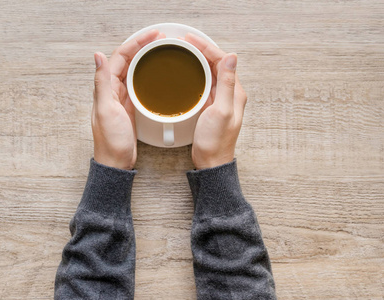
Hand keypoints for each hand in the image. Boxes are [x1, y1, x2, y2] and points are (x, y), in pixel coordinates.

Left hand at [92, 30, 163, 169]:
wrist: (116, 162)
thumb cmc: (110, 140)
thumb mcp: (106, 109)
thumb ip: (102, 82)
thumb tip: (97, 56)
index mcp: (106, 87)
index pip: (120, 57)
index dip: (135, 43)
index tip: (151, 36)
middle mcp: (112, 90)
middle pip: (128, 61)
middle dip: (142, 47)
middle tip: (159, 40)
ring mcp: (122, 99)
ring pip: (134, 72)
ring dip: (145, 60)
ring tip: (159, 51)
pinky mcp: (130, 107)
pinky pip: (138, 86)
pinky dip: (147, 77)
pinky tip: (155, 76)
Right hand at [185, 33, 247, 168]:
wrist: (211, 161)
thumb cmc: (216, 141)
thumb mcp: (221, 111)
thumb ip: (228, 84)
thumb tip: (232, 57)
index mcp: (235, 92)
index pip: (223, 61)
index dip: (207, 48)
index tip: (191, 40)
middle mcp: (230, 94)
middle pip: (217, 64)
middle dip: (201, 50)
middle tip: (185, 42)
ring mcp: (220, 100)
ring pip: (210, 72)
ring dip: (198, 60)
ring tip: (185, 52)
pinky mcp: (211, 106)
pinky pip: (204, 84)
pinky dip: (195, 74)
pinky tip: (187, 72)